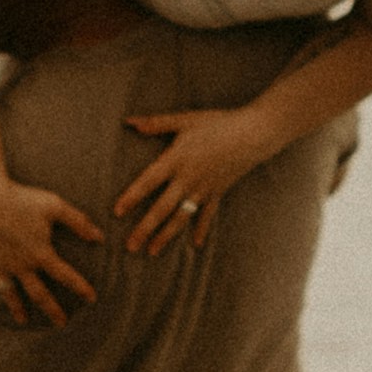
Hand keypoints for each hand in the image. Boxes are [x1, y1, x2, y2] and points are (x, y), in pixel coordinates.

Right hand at [0, 174, 102, 327]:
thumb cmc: (21, 199)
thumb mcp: (54, 206)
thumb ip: (78, 222)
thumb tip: (99, 236)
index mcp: (40, 254)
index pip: (64, 275)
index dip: (80, 287)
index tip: (92, 298)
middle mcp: (20, 265)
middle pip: (38, 293)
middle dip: (51, 309)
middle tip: (61, 323)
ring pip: (9, 291)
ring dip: (16, 307)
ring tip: (22, 320)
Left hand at [114, 105, 269, 257]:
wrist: (253, 134)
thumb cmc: (217, 123)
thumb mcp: (185, 120)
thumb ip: (156, 123)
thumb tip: (130, 122)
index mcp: (176, 160)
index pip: (148, 182)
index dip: (132, 197)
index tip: (117, 212)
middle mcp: (187, 179)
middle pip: (162, 208)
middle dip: (145, 229)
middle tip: (131, 246)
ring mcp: (203, 189)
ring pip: (181, 217)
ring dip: (166, 236)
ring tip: (152, 252)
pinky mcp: (218, 192)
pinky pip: (207, 215)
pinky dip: (202, 229)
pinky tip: (196, 245)